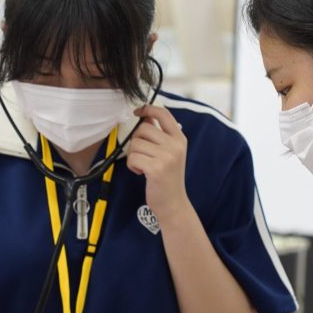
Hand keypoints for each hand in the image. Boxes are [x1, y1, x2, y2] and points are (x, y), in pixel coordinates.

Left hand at [127, 106, 190, 223]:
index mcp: (180, 139)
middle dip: (136, 141)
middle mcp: (175, 145)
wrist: (173, 203)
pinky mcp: (156, 168)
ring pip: (135, 143)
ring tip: (143, 165)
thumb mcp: (170, 153)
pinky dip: (132, 165)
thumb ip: (160, 136)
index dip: (148, 109)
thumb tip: (145, 118)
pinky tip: (141, 172)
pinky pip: (133, 157)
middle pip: (142, 129)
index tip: (138, 112)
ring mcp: (167, 157)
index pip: (163, 114)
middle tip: (142, 155)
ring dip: (134, 155)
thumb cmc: (168, 178)